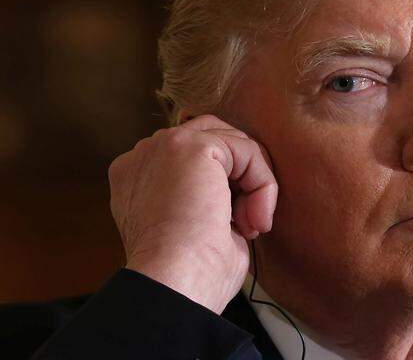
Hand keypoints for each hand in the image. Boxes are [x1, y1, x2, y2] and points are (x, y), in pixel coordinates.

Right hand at [108, 115, 277, 312]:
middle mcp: (144, 157)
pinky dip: (262, 184)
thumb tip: (239, 197)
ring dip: (254, 183)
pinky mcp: (190, 146)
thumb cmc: (187, 274)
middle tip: (250, 220)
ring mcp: (163, 147)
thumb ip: (206, 201)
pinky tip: (253, 220)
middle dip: (241, 176)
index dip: (224, 188)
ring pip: (232, 144)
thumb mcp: (192, 230)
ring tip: (251, 225)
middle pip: (212, 139)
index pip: (191, 163)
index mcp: (137, 180)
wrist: (174, 284)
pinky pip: (246, 150)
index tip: (234, 228)